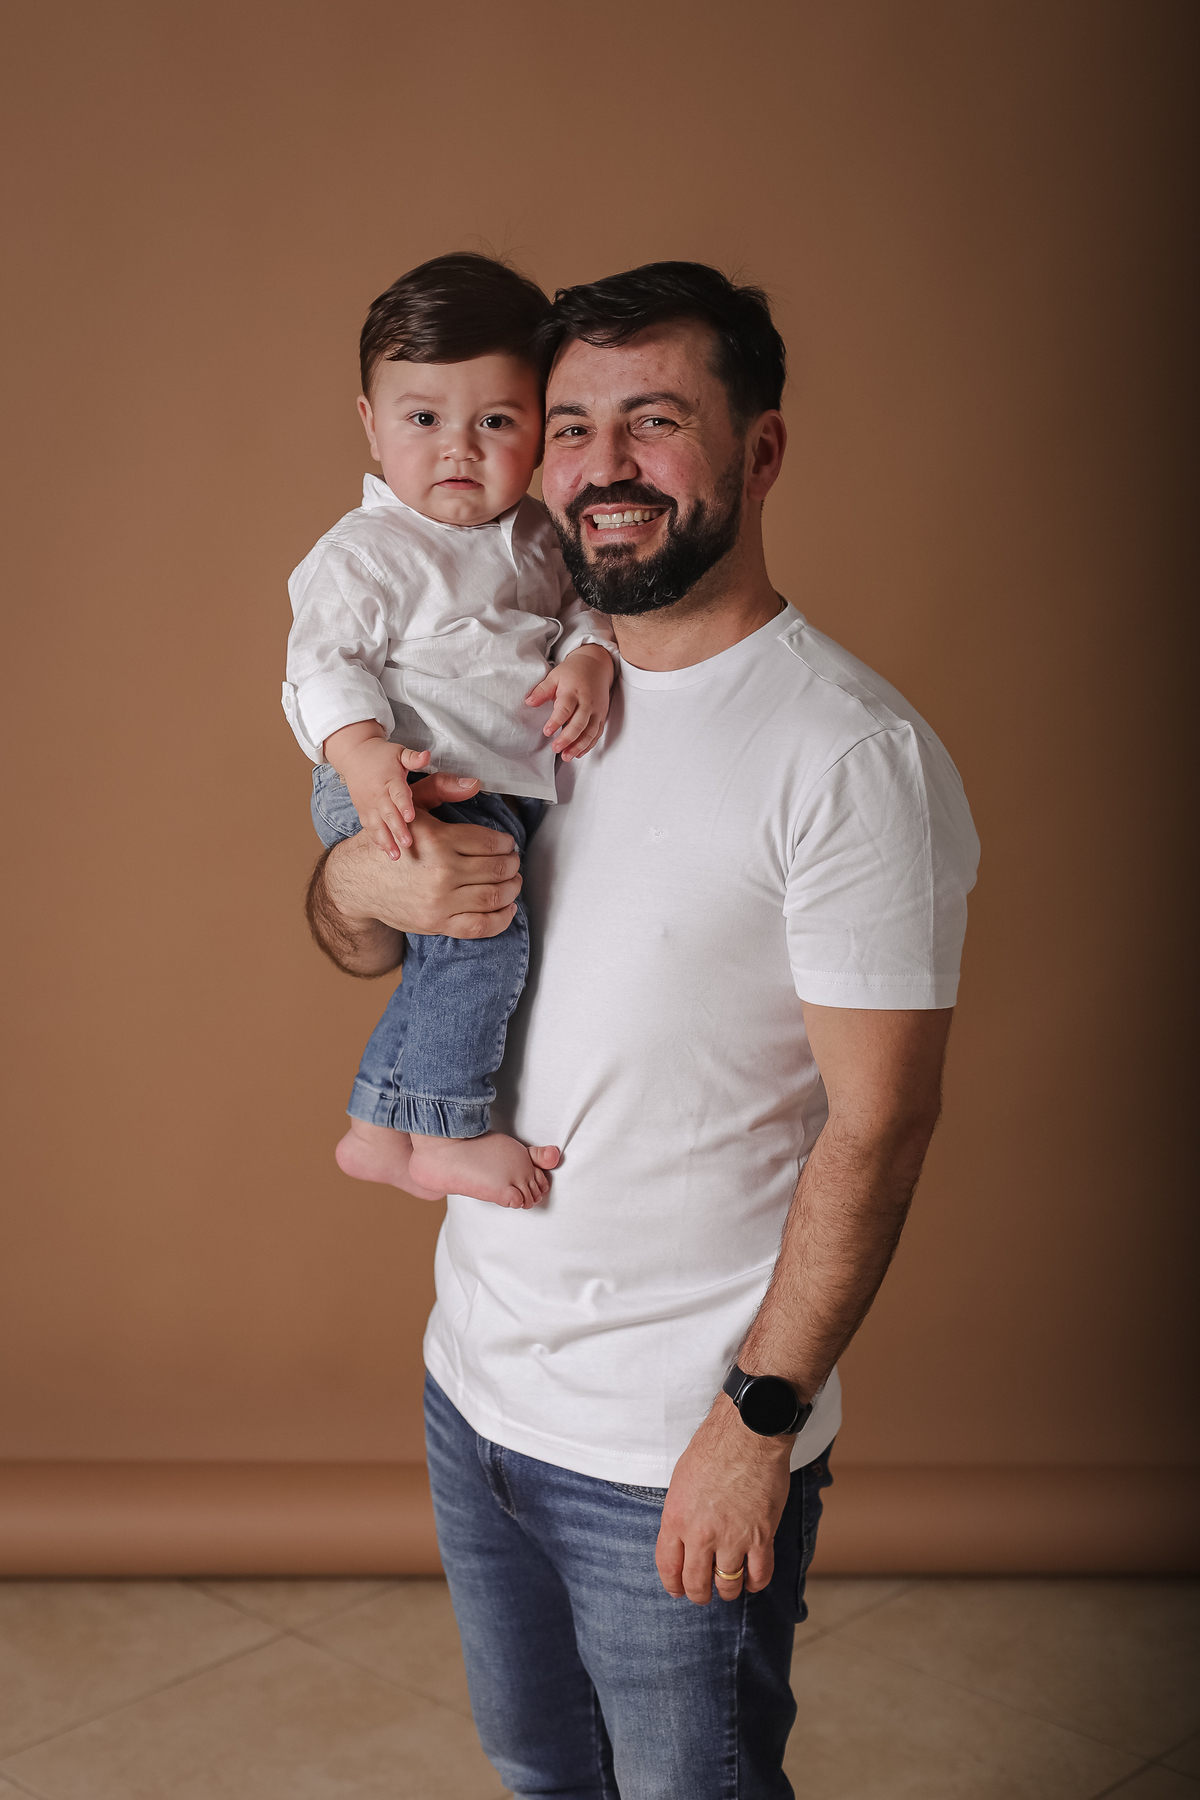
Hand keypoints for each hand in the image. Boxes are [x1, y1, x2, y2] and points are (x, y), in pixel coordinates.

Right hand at [313, 772, 524, 974]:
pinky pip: (480, 926)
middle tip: (513, 861)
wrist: (358, 880)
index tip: (508, 844)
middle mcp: (442, 872)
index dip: (506, 844)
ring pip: (494, 896)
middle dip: (512, 864)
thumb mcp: (412, 807)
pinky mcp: (436, 924)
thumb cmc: (391, 841)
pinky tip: (508, 907)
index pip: (490, 843)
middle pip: (497, 869)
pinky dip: (501, 919)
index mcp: (438, 840)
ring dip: (512, 888)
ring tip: (513, 881)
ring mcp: (440, 901)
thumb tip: (475, 783)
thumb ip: (442, 789)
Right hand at [324, 721, 431, 858]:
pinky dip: (375, 839)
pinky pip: (368, 827)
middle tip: (407, 843)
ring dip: (385, 840)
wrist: (355, 756)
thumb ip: (413, 758)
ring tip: (395, 856)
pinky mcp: (362, 811)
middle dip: (397, 829)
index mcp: (389, 778)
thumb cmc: (383, 756)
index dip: (403, 804)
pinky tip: (384, 851)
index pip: (397, 792)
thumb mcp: (399, 752)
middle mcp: (378, 793)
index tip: (410, 817)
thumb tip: (427, 755)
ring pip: (376, 824)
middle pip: (388, 813)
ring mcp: (368, 804)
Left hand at [524, 644, 613, 760]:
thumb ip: (542, 690)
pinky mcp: (601, 717)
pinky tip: (578, 753)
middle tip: (555, 748)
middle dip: (568, 738)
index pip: (565, 708)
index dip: (556, 721)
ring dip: (579, 746)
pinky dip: (588, 745)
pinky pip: (596, 734)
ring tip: (566, 756)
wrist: (596, 665)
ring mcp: (596, 711)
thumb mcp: (555, 676)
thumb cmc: (573, 672)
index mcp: (573, 692)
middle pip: (579, 723)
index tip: (547, 731)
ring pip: (590, 732)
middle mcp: (587, 703)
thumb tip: (529, 702)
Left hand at [655, 1396, 792, 1605]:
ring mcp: (732, 1538)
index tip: (677, 1590)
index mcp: (676, 1519)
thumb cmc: (714, 1447)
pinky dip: (755, 1582)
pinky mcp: (762, 1536)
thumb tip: (684, 1535)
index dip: (673, 1584)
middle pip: (695, 1583)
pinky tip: (753, 1578)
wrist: (748, 1433)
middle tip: (703, 1594)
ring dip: (727, 1591)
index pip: (668, 1567)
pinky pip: (759, 1574)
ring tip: (730, 1587)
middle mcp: (701, 1534)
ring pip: (727, 1585)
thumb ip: (681, 1513)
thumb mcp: (681, 1480)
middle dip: (698, 1594)